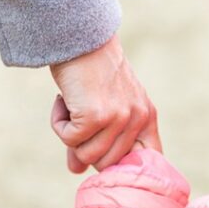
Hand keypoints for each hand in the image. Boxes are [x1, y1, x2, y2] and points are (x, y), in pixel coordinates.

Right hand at [50, 35, 160, 172]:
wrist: (80, 37)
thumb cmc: (90, 70)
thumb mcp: (103, 105)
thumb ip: (96, 139)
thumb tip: (76, 170)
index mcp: (146, 117)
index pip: (150, 160)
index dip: (127, 168)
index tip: (109, 165)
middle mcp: (137, 119)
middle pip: (106, 164)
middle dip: (86, 148)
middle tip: (77, 122)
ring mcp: (118, 118)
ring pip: (86, 155)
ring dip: (70, 135)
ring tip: (70, 106)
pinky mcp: (95, 116)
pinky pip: (69, 139)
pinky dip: (58, 123)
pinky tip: (62, 100)